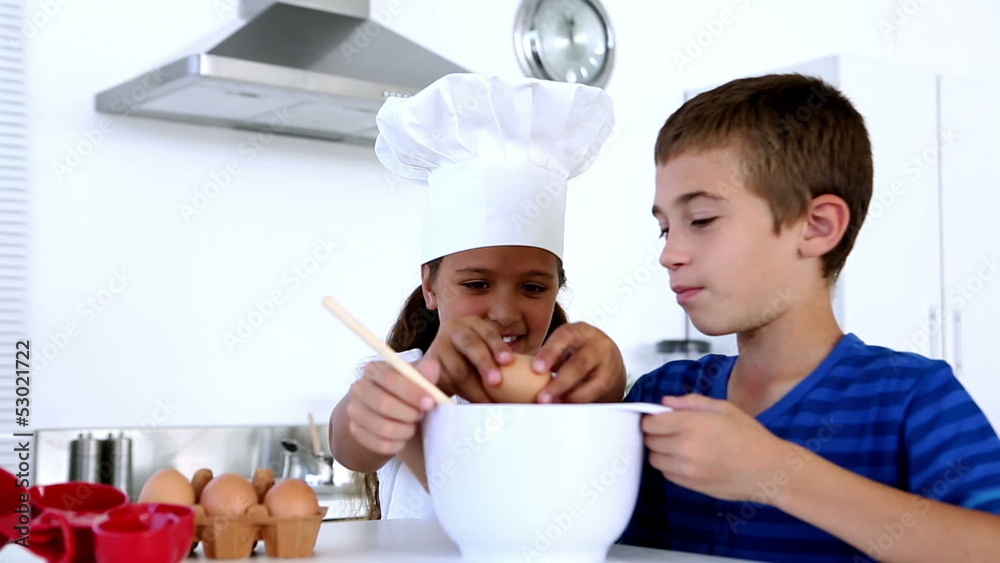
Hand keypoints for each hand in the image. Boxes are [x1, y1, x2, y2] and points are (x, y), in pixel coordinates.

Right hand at [344, 357, 441, 456]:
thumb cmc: (403, 392)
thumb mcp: (414, 380)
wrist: (386, 412)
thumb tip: (432, 366)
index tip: (430, 402)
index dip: (411, 391)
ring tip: (412, 426)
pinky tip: (403, 438)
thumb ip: (424, 374)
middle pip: (384, 404)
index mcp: (373, 370)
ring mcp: (354, 411)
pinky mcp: (356, 432)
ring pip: (383, 427)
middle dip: (409, 413)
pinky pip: (380, 444)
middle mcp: (359, 388)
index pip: (389, 378)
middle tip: (420, 415)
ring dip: (405, 430)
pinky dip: (397, 444)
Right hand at [423, 317, 512, 402]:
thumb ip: (504, 363)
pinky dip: (459, 396)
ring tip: (489, 403)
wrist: (436, 371)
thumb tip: (538, 379)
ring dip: (475, 388)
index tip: (509, 361)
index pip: (487, 333)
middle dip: (485, 363)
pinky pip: (444, 383)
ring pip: (458, 368)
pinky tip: (472, 407)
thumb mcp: (485, 354)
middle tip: (497, 382)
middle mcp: (454, 330)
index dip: (498, 346)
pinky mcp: (427, 367)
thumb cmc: (471, 364)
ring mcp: (438, 346)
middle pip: (470, 345)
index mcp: (473, 324)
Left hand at [531, 322, 625, 403]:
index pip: (563, 339)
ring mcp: (607, 363)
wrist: (608, 357)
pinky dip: (580, 402)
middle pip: (579, 364)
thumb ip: (541, 357)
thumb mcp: (560, 346)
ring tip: (553, 406)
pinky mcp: (612, 381)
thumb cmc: (573, 351)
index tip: (535, 369)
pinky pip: (597, 394)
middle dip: (560, 383)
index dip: (549, 354)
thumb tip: (508, 370)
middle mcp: (596, 344)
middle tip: (541, 398)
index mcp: (577, 331)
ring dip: (571, 397)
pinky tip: (566, 408)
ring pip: (593, 383)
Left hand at [642, 394, 790, 501]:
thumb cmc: (749, 435)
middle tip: (671, 432)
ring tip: (679, 446)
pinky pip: (667, 474)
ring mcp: (686, 470)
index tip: (660, 418)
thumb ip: (691, 402)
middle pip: (650, 441)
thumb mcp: (724, 409)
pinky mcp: (690, 486)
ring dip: (661, 451)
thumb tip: (665, 402)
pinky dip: (670, 466)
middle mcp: (684, 448)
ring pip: (655, 459)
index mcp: (690, 424)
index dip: (652, 419)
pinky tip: (686, 461)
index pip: (650, 423)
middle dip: (656, 434)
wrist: (768, 470)